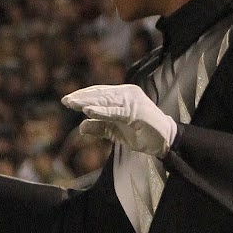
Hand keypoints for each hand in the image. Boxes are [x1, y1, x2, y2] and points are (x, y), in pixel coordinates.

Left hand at [62, 84, 176, 155]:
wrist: (166, 140)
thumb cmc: (142, 134)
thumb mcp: (117, 131)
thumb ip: (100, 127)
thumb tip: (81, 127)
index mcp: (123, 95)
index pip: (99, 92)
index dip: (83, 95)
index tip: (67, 100)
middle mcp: (128, 93)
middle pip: (100, 94)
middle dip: (82, 97)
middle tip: (66, 101)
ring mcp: (132, 101)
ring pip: (105, 100)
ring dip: (88, 102)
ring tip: (73, 104)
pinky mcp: (136, 112)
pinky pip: (115, 111)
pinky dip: (101, 111)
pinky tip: (88, 111)